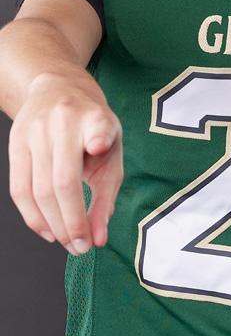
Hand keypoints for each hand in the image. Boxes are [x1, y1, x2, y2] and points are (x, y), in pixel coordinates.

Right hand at [8, 71, 122, 255]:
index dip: (98, 137)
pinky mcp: (14, 141)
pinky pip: (19, 189)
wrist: (58, 88)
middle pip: (63, 180)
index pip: (97, 127)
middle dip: (73, 222)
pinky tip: (48, 231)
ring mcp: (35, 130)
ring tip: (69, 244)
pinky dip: (33, 217)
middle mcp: (63, 121)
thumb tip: (99, 238)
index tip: (99, 145)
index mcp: (95, 117)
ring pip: (38, 190)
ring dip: (54, 225)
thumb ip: (107, 194)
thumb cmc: (92, 127)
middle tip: (82, 247)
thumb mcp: (112, 149)